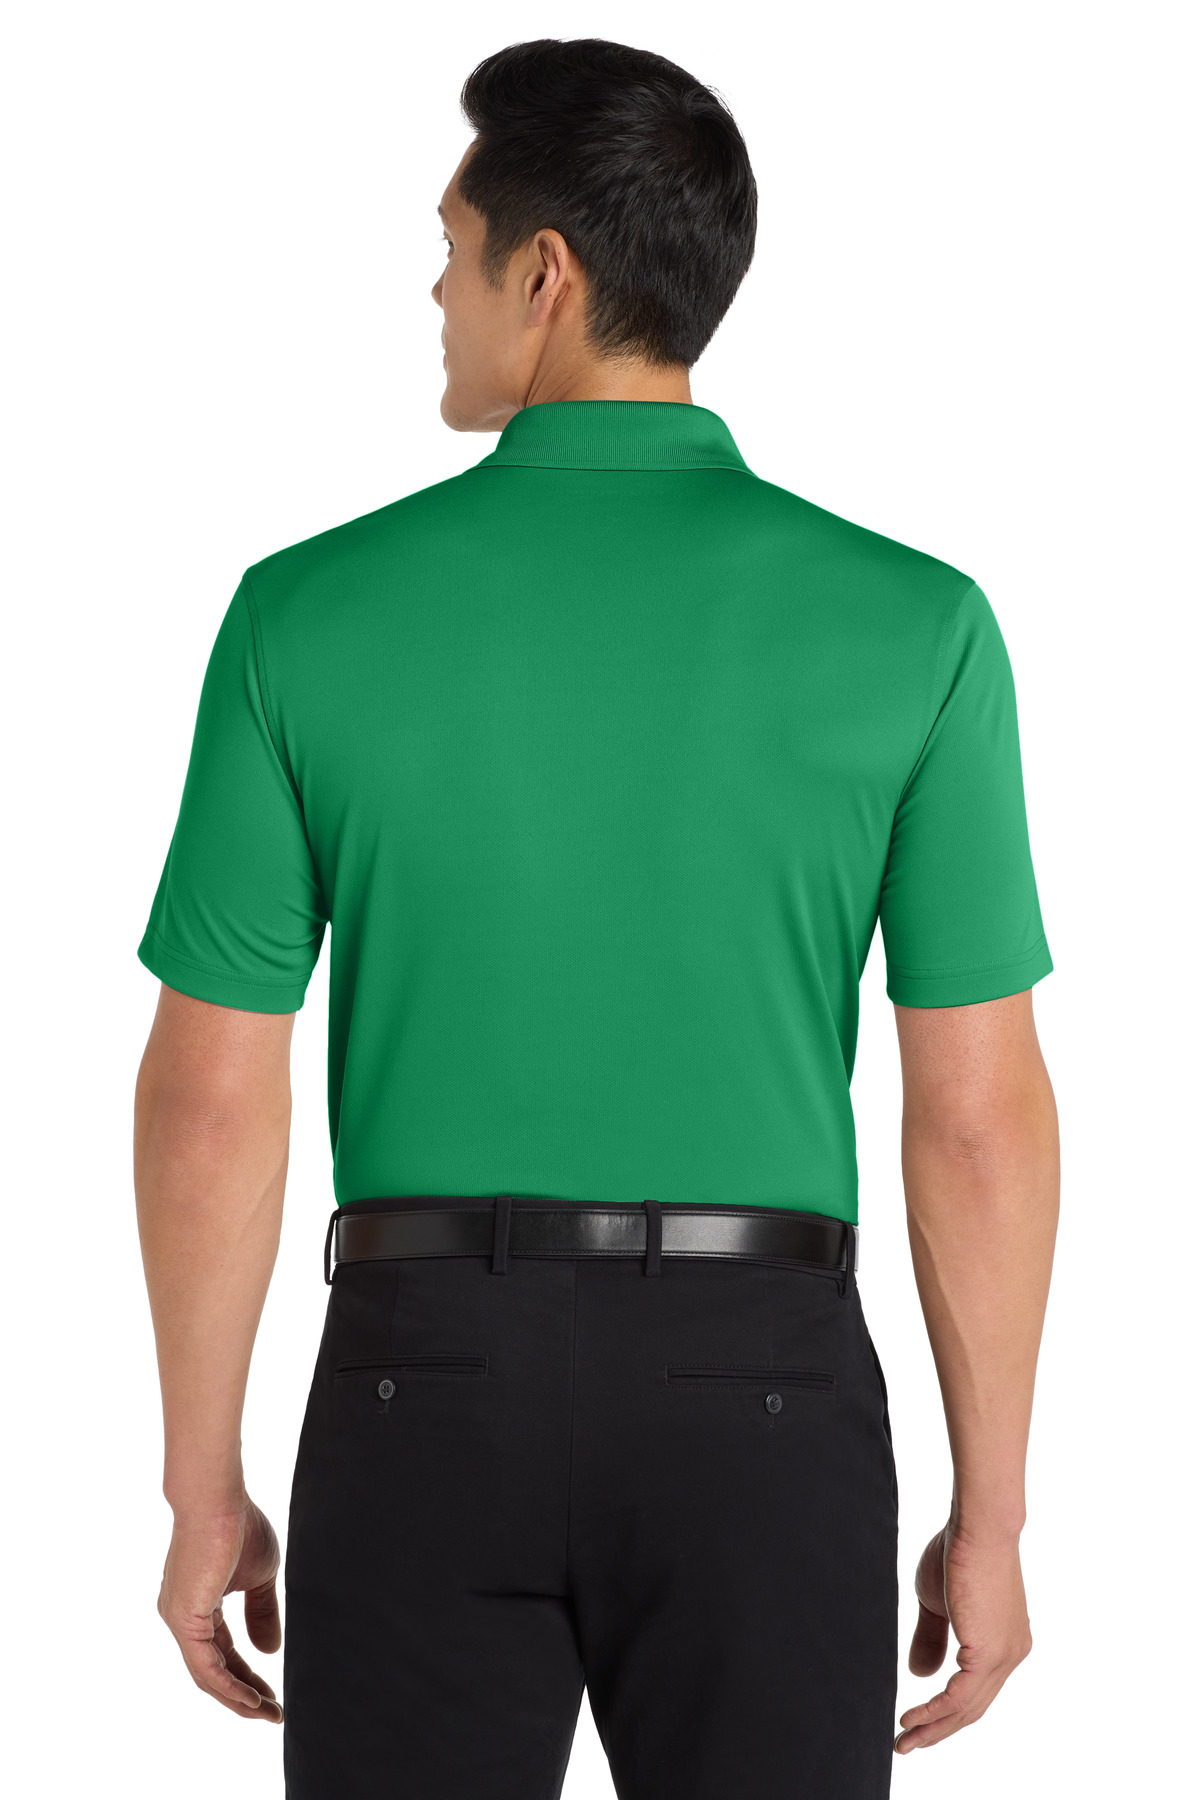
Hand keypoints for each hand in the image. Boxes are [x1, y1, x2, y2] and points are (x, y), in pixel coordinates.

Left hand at [158, 1498, 282, 1720]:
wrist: (218, 1498)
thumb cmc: (238, 1525)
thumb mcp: (260, 1576)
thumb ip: (262, 1613)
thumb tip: (269, 1651)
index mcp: (198, 1605)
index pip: (224, 1654)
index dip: (249, 1677)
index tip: (274, 1696)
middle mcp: (183, 1618)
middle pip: (213, 1672)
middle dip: (244, 1695)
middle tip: (273, 1714)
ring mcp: (179, 1620)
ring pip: (207, 1676)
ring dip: (238, 1698)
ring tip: (267, 1713)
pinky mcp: (183, 1620)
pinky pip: (205, 1666)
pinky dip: (228, 1686)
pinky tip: (251, 1700)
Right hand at [894, 1522, 1031, 1752]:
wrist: (978, 1525)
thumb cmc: (957, 1550)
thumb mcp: (938, 1602)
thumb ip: (932, 1638)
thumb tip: (921, 1675)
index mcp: (1003, 1643)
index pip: (975, 1689)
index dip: (946, 1710)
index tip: (918, 1723)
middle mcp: (1011, 1654)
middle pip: (973, 1708)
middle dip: (937, 1730)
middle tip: (906, 1744)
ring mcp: (1004, 1656)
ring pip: (966, 1709)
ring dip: (932, 1728)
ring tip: (902, 1739)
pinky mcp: (989, 1653)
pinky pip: (959, 1697)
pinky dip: (934, 1712)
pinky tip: (912, 1719)